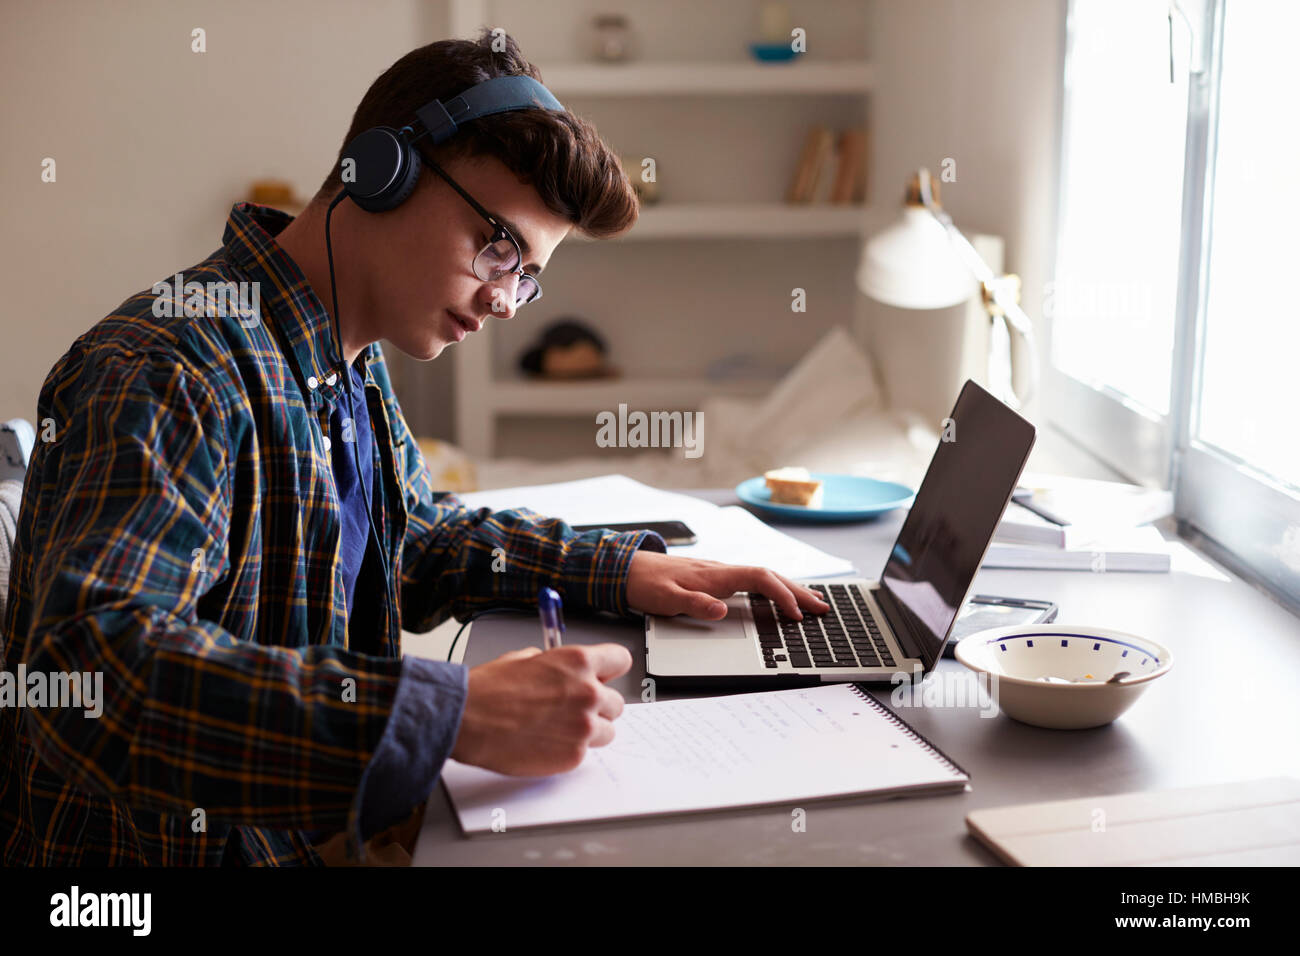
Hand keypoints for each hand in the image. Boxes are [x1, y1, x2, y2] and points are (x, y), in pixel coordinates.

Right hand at [450, 643, 631, 775]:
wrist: (467, 720)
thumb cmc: (489, 689)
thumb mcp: (526, 658)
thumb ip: (557, 665)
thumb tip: (566, 672)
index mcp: (578, 663)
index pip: (621, 660)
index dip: (609, 670)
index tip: (603, 676)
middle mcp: (588, 693)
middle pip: (617, 702)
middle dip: (598, 705)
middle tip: (573, 709)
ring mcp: (583, 727)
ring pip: (607, 731)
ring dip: (589, 730)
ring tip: (559, 729)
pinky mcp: (573, 756)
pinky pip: (585, 753)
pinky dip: (569, 750)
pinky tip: (545, 743)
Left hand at [625, 550, 830, 620]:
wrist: (625, 568)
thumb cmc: (645, 583)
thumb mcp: (665, 598)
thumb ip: (694, 604)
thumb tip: (722, 609)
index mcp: (715, 575)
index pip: (759, 579)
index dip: (781, 594)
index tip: (796, 613)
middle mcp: (722, 571)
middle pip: (769, 576)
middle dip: (797, 591)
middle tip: (822, 607)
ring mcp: (720, 573)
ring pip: (763, 578)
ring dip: (788, 589)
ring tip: (811, 601)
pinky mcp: (715, 578)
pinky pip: (753, 581)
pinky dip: (772, 589)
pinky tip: (777, 596)